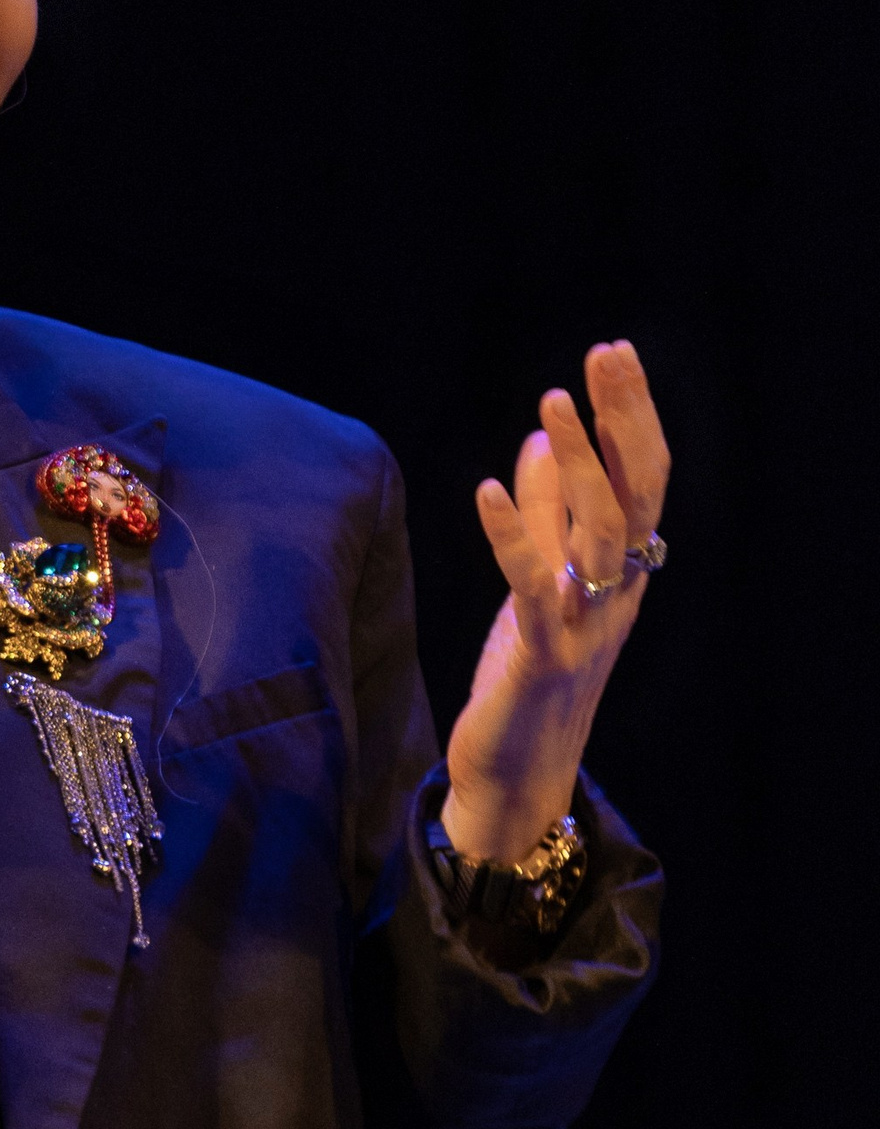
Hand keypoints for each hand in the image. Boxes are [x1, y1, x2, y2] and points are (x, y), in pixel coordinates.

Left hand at [442, 340, 669, 863]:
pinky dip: (512, 536)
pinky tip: (487, 489)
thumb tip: (543, 438)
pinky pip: (532, 587)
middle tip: (604, 356)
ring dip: (579, 465)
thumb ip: (544, 516)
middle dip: (621, 421)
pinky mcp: (542, 656)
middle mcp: (616, 594)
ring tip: (554, 402)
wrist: (516, 773)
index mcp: (621, 573)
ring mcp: (585, 625)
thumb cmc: (529, 677)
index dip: (630, 417)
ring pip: (598, 534)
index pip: (641, 481)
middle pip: (634, 495)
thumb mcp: (538, 584)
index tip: (613, 355)